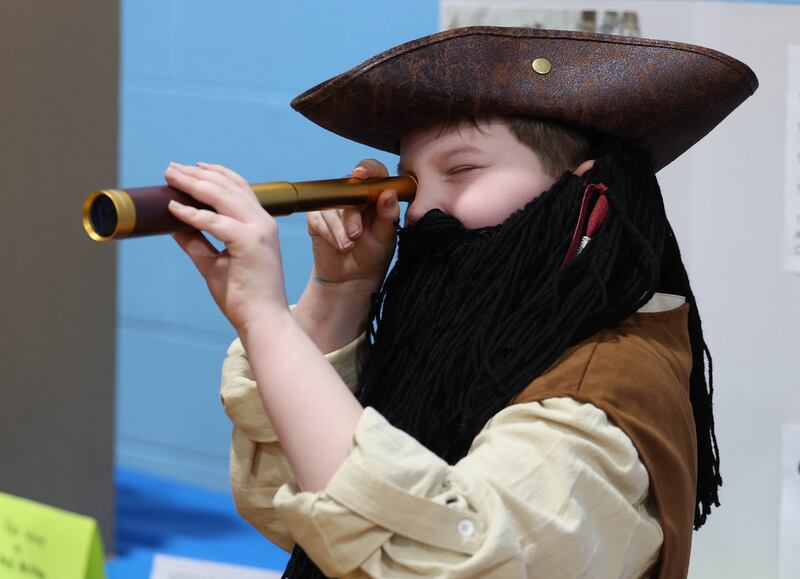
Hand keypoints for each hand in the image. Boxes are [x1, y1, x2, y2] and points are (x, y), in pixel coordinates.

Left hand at [165, 162, 288, 333]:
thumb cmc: (243, 296)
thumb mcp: (214, 262)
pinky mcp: (250, 242)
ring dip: (193, 183)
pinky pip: (215, 222)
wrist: (263, 320)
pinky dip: (192, 214)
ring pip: (222, 195)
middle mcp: (263, 222)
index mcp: (260, 225)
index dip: (215, 174)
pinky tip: (173, 207)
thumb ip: (196, 241)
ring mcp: (258, 230)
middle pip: (228, 185)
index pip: (239, 188)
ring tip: (171, 176)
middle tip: (172, 168)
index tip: (191, 168)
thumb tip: (173, 224)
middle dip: (197, 174)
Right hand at [293, 159, 400, 352]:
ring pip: (333, 206)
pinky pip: (320, 218)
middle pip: (349, 189)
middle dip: (352, 214)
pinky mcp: (318, 218)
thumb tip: (389, 193)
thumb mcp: (386, 237)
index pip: (374, 172)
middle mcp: (355, 197)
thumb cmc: (374, 255)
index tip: (361, 173)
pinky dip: (330, 234)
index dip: (368, 168)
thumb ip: (388, 215)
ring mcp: (335, 206)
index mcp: (376, 196)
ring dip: (340, 229)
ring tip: (348, 246)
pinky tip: (338, 245)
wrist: (352, 278)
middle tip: (356, 234)